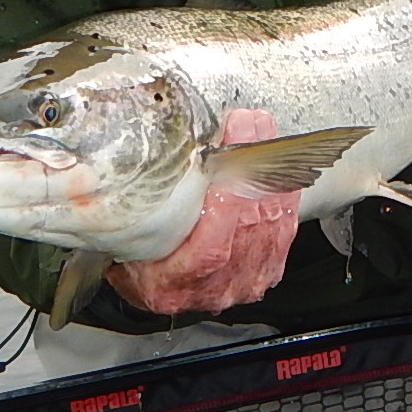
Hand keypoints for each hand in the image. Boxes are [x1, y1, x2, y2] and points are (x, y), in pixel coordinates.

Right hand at [108, 108, 300, 314]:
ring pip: (272, 220)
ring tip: (257, 126)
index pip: (207, 253)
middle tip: (244, 123)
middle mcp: (214, 288)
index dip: (222, 209)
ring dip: (267, 167)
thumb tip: (149, 158)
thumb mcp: (125, 239)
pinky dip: (280, 183)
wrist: (163, 287)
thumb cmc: (140, 260)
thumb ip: (137, 211)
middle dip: (249, 166)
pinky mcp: (269, 265)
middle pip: (247, 226)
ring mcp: (246, 280)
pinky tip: (275, 155)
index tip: (221, 165)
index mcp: (170, 286)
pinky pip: (285, 221)